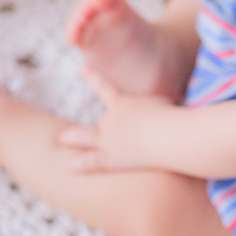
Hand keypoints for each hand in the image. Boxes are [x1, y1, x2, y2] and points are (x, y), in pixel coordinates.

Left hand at [55, 70, 169, 171]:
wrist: (166, 135)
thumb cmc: (172, 117)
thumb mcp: (168, 104)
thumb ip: (164, 102)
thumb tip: (175, 100)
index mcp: (123, 103)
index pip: (104, 88)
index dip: (92, 78)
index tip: (80, 70)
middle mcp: (112, 120)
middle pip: (103, 120)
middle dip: (101, 120)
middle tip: (83, 114)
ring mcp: (109, 140)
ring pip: (87, 138)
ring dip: (74, 137)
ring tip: (60, 138)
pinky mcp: (112, 158)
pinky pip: (92, 160)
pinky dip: (81, 162)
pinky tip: (69, 166)